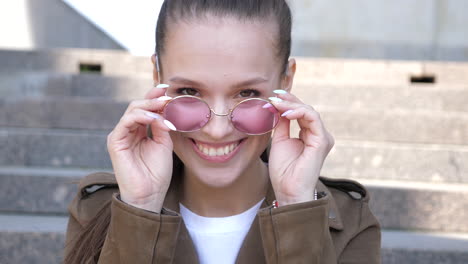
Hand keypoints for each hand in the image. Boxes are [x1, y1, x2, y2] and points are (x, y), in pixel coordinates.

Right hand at [107, 85, 175, 212]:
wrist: (149, 194)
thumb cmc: (157, 173)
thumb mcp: (164, 144)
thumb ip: (162, 125)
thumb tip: (164, 109)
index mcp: (139, 131)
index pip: (146, 108)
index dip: (154, 97)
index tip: (167, 89)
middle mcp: (128, 131)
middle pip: (138, 105)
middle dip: (153, 99)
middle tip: (168, 97)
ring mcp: (120, 135)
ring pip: (132, 110)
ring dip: (149, 106)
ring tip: (164, 106)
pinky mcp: (115, 142)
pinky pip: (126, 121)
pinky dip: (141, 117)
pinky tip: (154, 119)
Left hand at [267, 91, 333, 205]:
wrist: (288, 190)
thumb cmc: (284, 171)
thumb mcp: (279, 140)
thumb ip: (281, 123)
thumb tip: (277, 106)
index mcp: (310, 135)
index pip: (300, 112)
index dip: (287, 102)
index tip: (272, 97)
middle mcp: (318, 134)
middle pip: (305, 109)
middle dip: (288, 100)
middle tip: (273, 97)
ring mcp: (322, 137)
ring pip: (309, 111)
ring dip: (291, 105)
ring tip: (275, 104)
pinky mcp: (322, 140)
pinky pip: (312, 118)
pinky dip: (298, 112)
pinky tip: (285, 114)